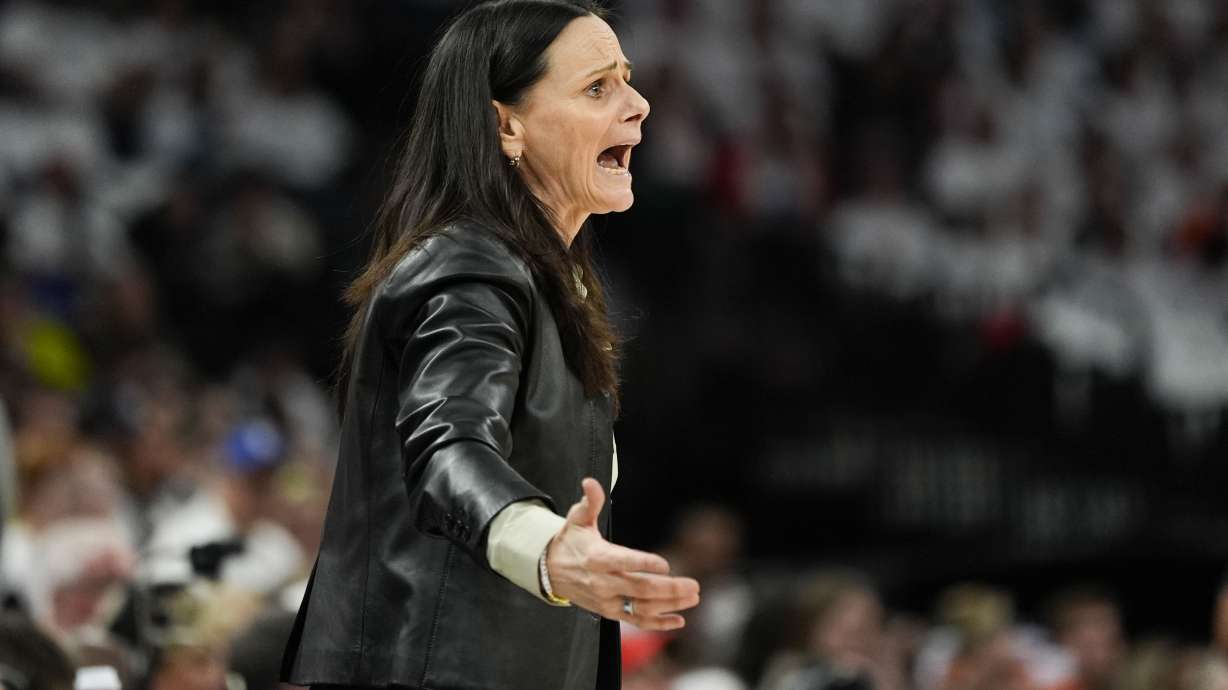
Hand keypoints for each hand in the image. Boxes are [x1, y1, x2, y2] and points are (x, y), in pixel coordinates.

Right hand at [545, 478, 699, 630]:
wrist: (549, 571)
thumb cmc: (570, 542)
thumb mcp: (577, 519)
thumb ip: (589, 502)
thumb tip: (591, 482)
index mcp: (597, 557)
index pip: (624, 562)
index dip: (645, 564)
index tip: (666, 564)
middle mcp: (603, 582)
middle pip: (640, 588)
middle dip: (669, 589)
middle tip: (694, 585)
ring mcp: (607, 600)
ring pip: (641, 608)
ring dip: (670, 606)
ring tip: (693, 598)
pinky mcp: (609, 612)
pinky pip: (635, 621)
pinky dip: (657, 624)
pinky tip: (678, 621)